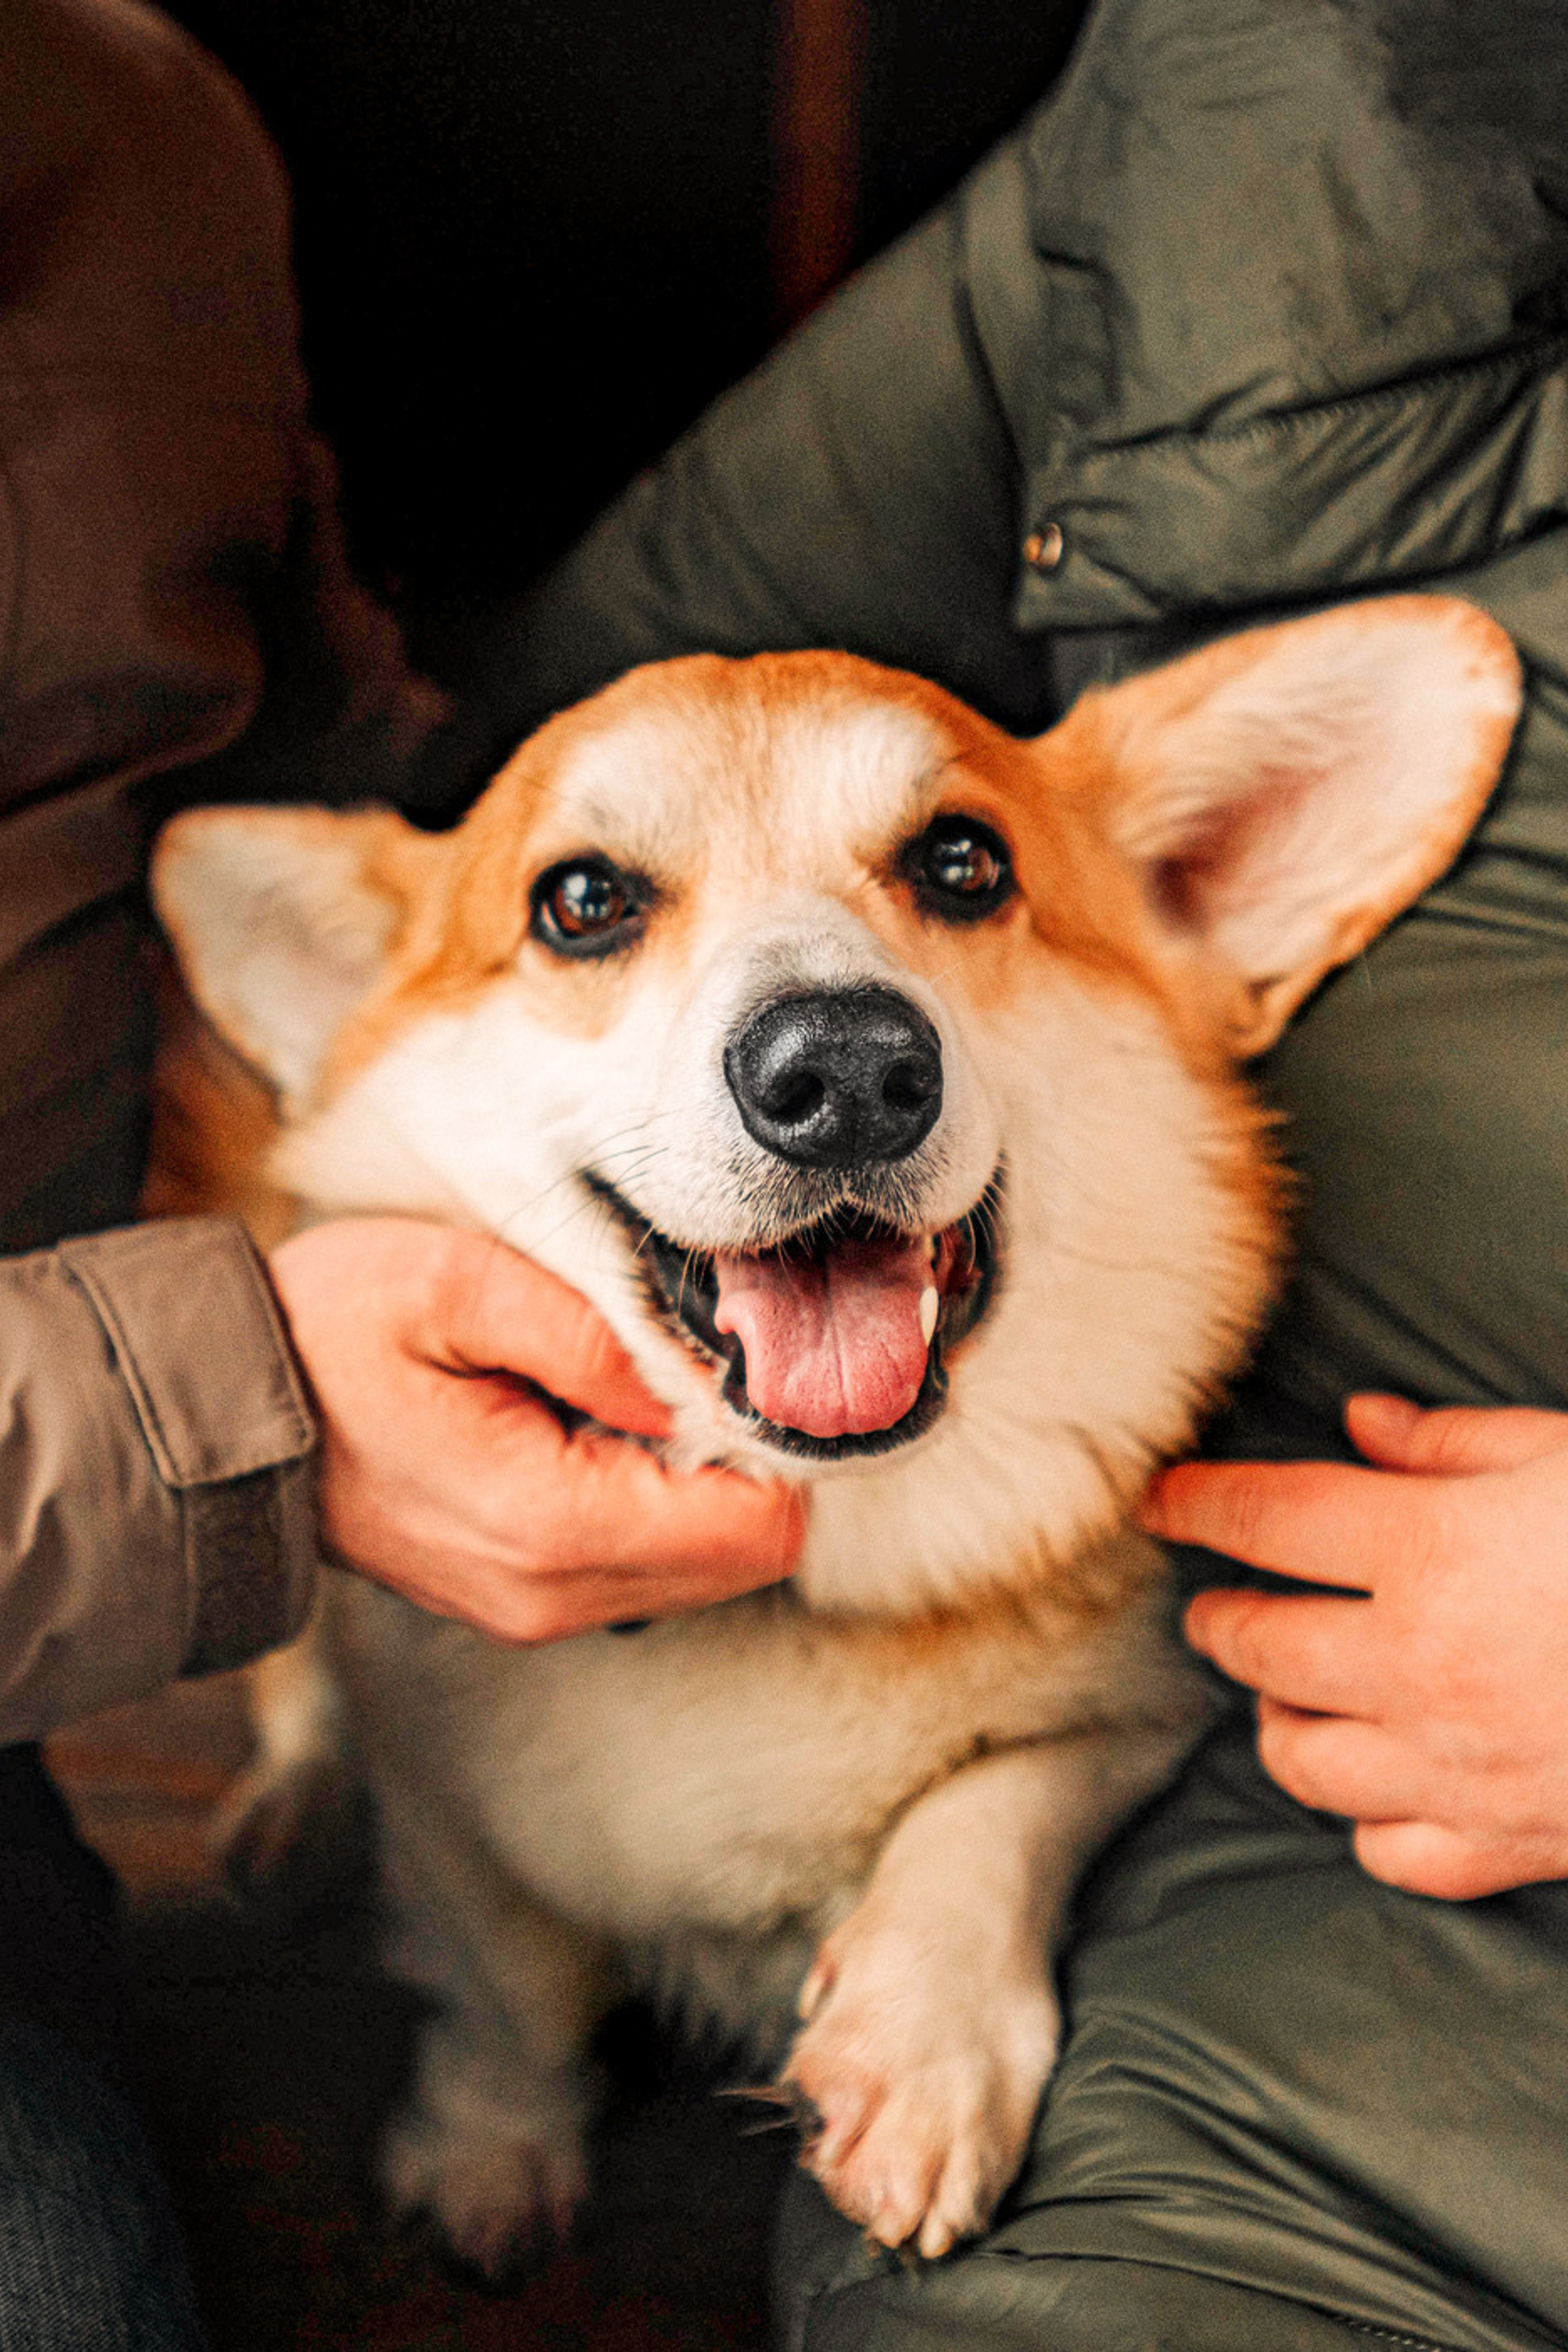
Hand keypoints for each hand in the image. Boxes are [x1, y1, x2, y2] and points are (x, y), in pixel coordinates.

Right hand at [267, 1218, 802, 1640]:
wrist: (227, 1413)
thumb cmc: (327, 1335)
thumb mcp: (455, 1282)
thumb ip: (593, 1329)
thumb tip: (698, 1379)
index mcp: (549, 1526)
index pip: (756, 1525)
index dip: (772, 1435)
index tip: (734, 1360)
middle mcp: (554, 1595)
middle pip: (746, 1553)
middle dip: (744, 1456)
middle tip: (683, 1362)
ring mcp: (540, 1608)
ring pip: (706, 1566)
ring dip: (700, 1477)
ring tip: (632, 1388)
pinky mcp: (530, 1598)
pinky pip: (648, 1562)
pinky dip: (657, 1497)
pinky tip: (602, 1424)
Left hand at [1140, 1395, 1567, 1898]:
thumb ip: (1454, 1444)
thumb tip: (1364, 1426)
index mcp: (1429, 1553)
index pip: (1263, 1520)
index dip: (1196, 1505)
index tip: (1160, 1501)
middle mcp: (1421, 1666)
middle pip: (1260, 1648)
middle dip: (1221, 1621)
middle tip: (1217, 1605)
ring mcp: (1462, 1767)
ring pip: (1305, 1763)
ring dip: (1278, 1721)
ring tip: (1283, 1692)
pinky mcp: (1516, 1841)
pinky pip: (1397, 1852)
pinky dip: (1370, 1820)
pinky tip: (1379, 1782)